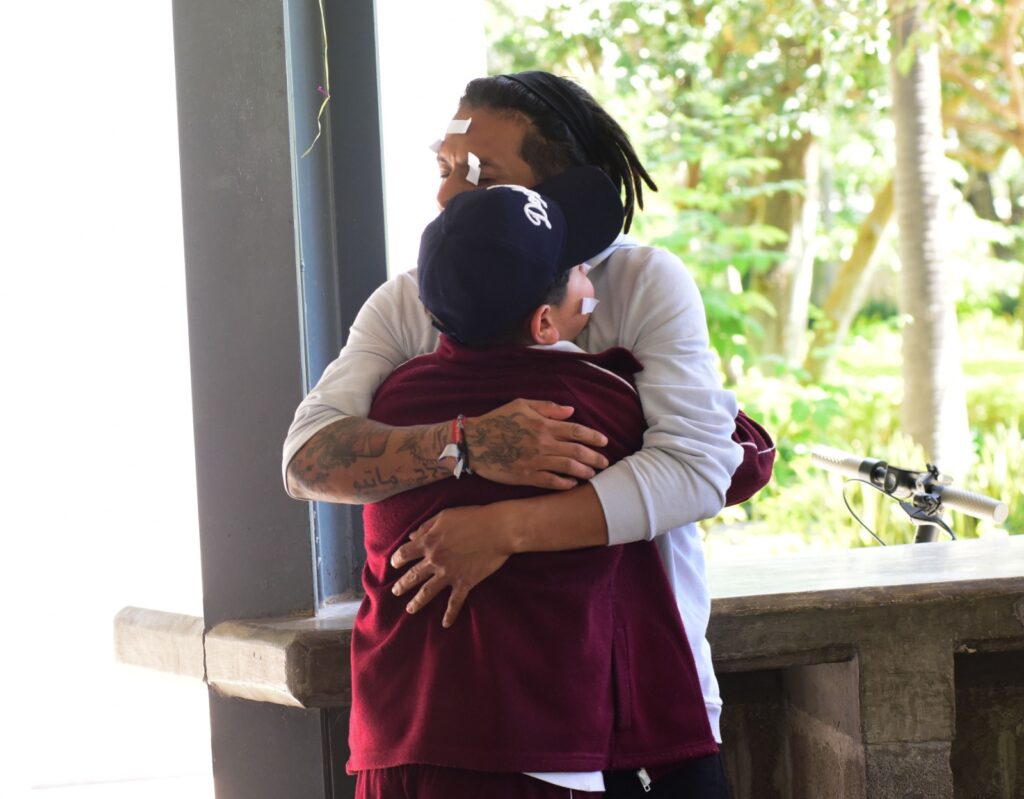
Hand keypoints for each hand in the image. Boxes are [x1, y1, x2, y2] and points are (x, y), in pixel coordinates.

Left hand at [390, 504, 514, 627]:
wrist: (498, 529)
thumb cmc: (472, 517)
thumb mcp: (444, 516)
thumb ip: (426, 527)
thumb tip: (411, 537)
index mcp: (428, 542)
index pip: (404, 554)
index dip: (397, 559)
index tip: (394, 564)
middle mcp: (435, 560)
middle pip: (412, 576)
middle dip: (401, 585)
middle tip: (395, 592)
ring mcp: (449, 573)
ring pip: (427, 592)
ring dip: (416, 602)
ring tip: (410, 609)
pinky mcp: (465, 583)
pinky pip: (454, 602)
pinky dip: (450, 615)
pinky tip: (445, 624)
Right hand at [464, 399, 608, 489]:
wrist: (474, 442)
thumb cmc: (498, 421)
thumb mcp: (521, 405)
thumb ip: (547, 407)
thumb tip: (571, 411)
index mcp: (542, 425)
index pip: (576, 431)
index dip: (593, 437)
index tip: (604, 442)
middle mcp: (542, 444)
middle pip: (576, 452)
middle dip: (594, 457)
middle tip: (605, 462)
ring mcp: (534, 462)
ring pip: (568, 468)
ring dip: (584, 471)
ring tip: (592, 474)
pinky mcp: (526, 476)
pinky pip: (551, 482)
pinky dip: (565, 484)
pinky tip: (572, 484)